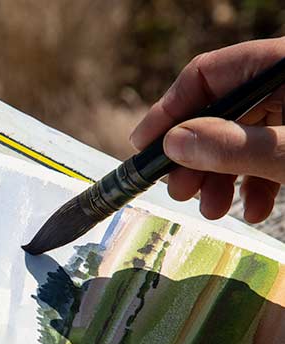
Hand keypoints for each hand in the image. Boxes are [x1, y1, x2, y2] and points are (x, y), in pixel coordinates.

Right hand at [130, 38, 284, 222]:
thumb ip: (233, 146)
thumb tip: (173, 143)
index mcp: (279, 66)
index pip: (205, 76)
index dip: (167, 112)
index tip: (142, 146)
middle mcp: (280, 86)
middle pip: (215, 115)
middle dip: (192, 160)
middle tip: (179, 190)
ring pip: (234, 140)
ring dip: (217, 180)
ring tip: (213, 209)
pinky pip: (262, 156)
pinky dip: (250, 185)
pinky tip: (251, 209)